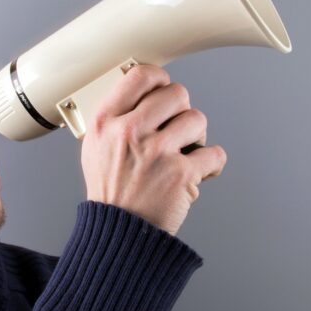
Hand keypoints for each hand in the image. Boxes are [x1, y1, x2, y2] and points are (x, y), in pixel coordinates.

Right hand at [80, 64, 226, 234]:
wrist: (118, 235)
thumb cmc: (110, 192)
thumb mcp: (95, 147)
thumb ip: (117, 118)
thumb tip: (144, 91)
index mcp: (106, 122)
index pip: (141, 75)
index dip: (160, 80)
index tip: (164, 90)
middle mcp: (130, 133)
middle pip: (177, 93)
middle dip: (182, 110)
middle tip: (177, 128)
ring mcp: (156, 152)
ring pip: (198, 119)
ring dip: (197, 136)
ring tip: (185, 152)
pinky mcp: (181, 175)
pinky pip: (215, 154)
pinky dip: (212, 164)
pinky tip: (199, 172)